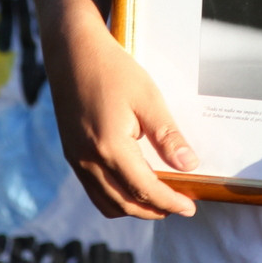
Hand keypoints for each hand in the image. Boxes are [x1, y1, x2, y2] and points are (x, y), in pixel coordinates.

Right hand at [45, 23, 199, 219]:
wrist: (72, 52)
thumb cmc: (113, 70)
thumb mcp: (148, 98)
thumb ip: (167, 136)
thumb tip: (189, 166)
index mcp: (110, 147)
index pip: (145, 190)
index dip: (170, 202)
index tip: (190, 208)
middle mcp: (88, 160)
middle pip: (125, 203)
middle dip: (154, 210)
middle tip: (179, 205)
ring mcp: (76, 159)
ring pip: (106, 202)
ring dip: (134, 207)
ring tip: (158, 198)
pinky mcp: (71, 153)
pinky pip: (93, 189)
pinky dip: (116, 196)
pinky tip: (132, 183)